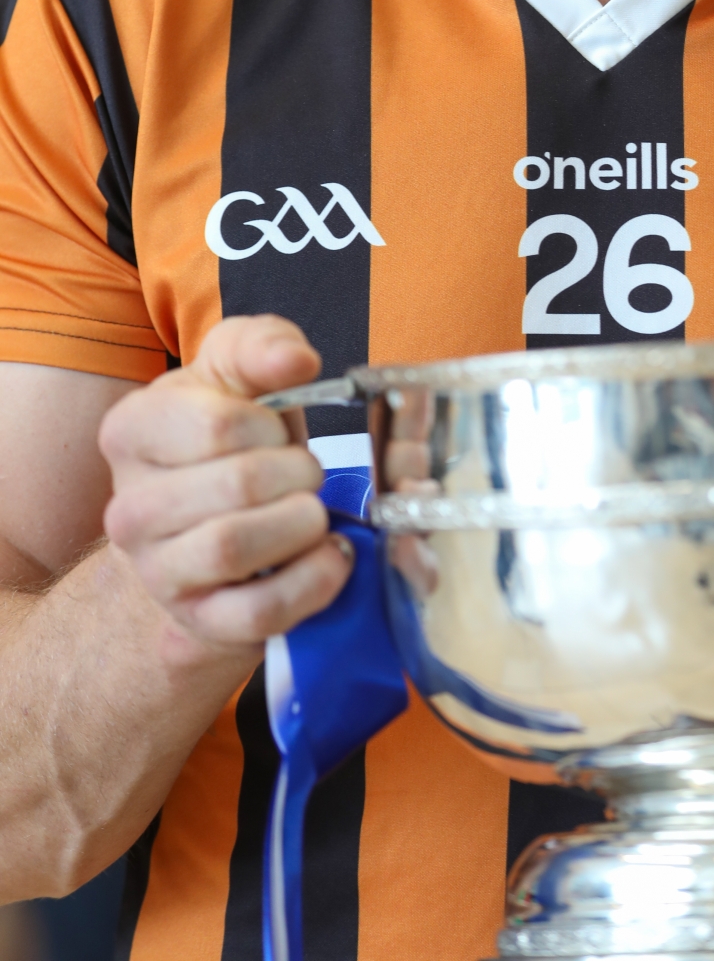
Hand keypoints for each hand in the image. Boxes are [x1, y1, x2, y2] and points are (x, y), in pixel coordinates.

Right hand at [99, 315, 353, 656]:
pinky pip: (257, 611)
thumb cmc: (232, 432)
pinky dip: (310, 582)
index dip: (270, 425)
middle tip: (309, 473)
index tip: (280, 431)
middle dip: (296, 473)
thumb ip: (264, 346)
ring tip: (316, 512)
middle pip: (236, 484)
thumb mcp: (239, 369)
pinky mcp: (199, 621)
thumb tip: (298, 361)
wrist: (216, 515)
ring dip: (300, 524)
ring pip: (234, 547)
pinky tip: (331, 557)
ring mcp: (157, 572)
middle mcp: (128, 508)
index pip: (216, 424)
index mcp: (130, 432)